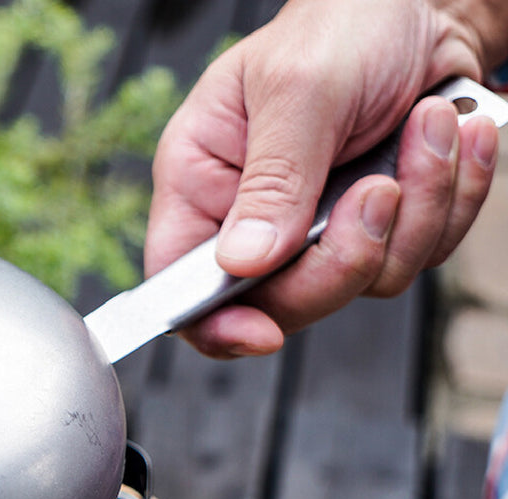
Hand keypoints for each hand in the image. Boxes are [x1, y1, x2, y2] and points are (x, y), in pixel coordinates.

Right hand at [144, 0, 502, 357]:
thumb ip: (272, 179)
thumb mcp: (298, 89)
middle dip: (346, 255)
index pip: (179, 283)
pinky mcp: (376, 227)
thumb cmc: (342, 26)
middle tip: (378, 189)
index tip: (261, 333)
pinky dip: (450, 199)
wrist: (424, 6)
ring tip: (429, 126)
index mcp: (202, 181)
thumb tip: (243, 263)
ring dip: (416, 210)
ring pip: (363, 283)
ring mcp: (316, 229)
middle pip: (281, 302)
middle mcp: (251, 216)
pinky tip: (451, 138)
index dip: (212, 322)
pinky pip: (417, 255)